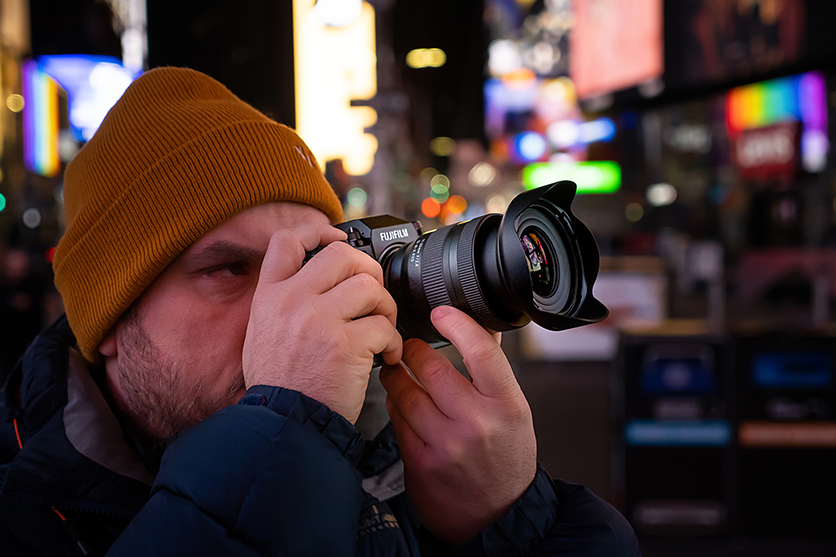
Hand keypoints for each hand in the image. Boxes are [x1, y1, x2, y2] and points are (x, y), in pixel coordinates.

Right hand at [243, 226, 402, 423]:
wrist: (284, 425)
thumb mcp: (263, 332)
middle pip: (342, 255)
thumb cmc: (281, 385)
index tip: (338, 241)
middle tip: (373, 296)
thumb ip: (286, 301)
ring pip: (369, 286)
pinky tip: (386, 357)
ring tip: (382, 329)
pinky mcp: (345, 344)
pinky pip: (384, 325)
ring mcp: (318, 320)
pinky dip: (393, 342)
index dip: (318, 231)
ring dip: (385, 307)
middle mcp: (291, 301)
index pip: (287, 240)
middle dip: (368, 271)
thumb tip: (318, 278)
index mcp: (270, 296)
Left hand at [379, 306, 536, 543]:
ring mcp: (446, 445)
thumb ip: (493, 370)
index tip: (441, 313)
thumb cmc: (506, 458)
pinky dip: (395, 405)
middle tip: (409, 345)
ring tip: (398, 370)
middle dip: (413, 349)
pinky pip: (396, 420)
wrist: (497, 516)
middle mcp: (477, 424)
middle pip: (431, 366)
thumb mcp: (514, 410)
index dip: (456, 323)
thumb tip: (478, 326)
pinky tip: (401, 402)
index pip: (481, 350)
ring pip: (405, 392)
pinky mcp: (420, 463)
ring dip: (397, 375)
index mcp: (506, 405)